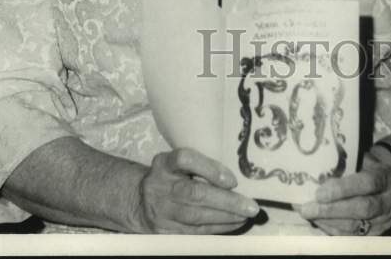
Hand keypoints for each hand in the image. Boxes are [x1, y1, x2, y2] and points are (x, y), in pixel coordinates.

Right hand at [132, 147, 258, 233]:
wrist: (139, 200)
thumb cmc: (170, 177)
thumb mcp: (179, 164)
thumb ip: (202, 167)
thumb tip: (232, 182)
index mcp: (164, 163)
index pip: (185, 159)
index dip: (210, 169)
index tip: (232, 181)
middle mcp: (159, 185)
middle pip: (194, 193)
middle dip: (226, 201)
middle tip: (251, 206)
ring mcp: (160, 210)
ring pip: (195, 216)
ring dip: (225, 217)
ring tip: (245, 215)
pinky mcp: (163, 230)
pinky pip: (193, 232)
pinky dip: (216, 228)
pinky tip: (233, 224)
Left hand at [296, 145, 390, 235]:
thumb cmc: (370, 166)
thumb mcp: (364, 158)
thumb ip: (348, 165)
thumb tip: (318, 173)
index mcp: (387, 177)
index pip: (367, 183)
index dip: (343, 189)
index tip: (320, 193)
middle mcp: (390, 200)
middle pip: (362, 208)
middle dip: (332, 210)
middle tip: (308, 209)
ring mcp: (385, 220)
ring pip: (357, 226)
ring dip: (330, 222)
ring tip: (310, 215)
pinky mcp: (378, 233)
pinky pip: (354, 236)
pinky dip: (335, 230)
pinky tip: (320, 222)